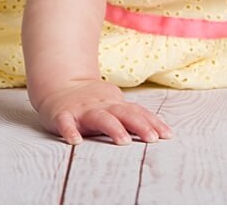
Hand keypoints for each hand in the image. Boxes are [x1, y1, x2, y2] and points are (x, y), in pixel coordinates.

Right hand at [34, 79, 170, 145]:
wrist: (58, 85)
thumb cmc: (92, 102)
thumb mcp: (114, 105)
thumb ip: (133, 116)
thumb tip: (163, 133)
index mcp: (115, 105)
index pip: (137, 112)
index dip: (152, 123)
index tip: (168, 135)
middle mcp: (101, 106)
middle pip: (123, 113)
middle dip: (139, 125)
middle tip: (152, 139)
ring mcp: (82, 110)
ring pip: (100, 117)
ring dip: (113, 128)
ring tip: (123, 141)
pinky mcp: (62, 115)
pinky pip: (65, 122)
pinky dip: (70, 130)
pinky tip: (75, 141)